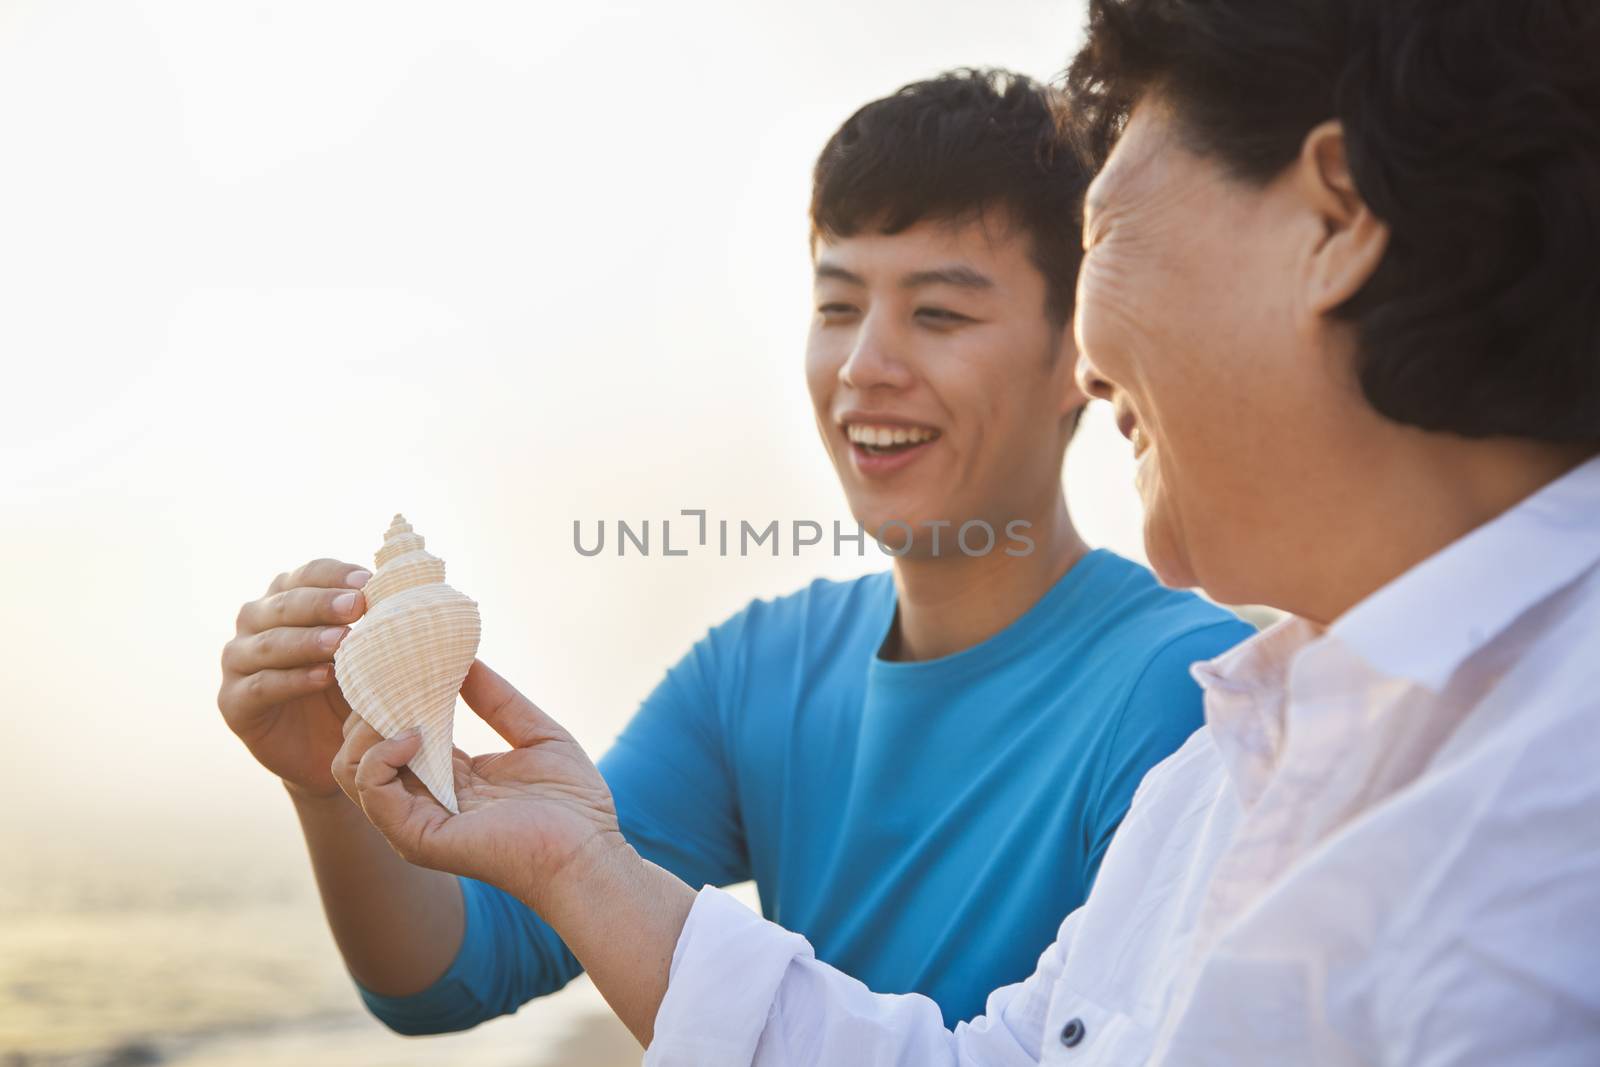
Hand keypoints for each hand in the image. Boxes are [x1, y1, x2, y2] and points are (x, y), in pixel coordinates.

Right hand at [218, 559, 370, 798]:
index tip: (368, 580)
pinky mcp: (234, 701)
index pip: (307, 575)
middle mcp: (255, 622)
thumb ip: (374, 619)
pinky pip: (262, 685)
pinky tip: (323, 677)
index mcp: (286, 597)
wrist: (330, 748)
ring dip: (307, 640)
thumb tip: (408, 587)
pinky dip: (292, 680)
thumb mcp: (365, 650)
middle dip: (322, 603)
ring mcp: (239, 661)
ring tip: (343, 641)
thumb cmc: (351, 685)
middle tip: (357, 605)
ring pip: (270, 643)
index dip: (335, 575)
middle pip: (285, 604)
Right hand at [332, 660, 622, 909]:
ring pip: (351, 767)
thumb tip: (466, 658)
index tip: (400, 656)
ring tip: (401, 705)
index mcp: (450, 777)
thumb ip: (498, 700)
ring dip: (367, 727)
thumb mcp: (536, 733)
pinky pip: (371, 788)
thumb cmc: (574, 803)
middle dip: (370, 705)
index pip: (398, 731)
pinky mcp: (415, 835)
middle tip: (392, 672)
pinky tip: (414, 734)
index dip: (393, 694)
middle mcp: (425, 798)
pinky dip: (381, 754)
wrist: (588, 852)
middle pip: (362, 747)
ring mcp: (415, 819)